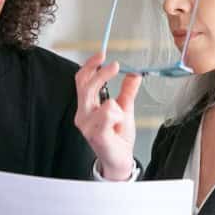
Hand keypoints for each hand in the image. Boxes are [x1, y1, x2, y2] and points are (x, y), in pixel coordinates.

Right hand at [74, 54, 141, 180]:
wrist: (119, 160)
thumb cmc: (118, 137)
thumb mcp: (125, 109)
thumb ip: (127, 92)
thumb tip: (133, 74)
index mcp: (86, 106)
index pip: (81, 81)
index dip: (90, 66)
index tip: (101, 55)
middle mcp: (82, 115)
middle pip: (86, 86)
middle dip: (102, 74)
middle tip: (115, 66)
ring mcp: (87, 125)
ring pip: (105, 102)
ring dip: (118, 107)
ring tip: (119, 119)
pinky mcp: (96, 134)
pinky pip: (109, 114)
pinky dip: (119, 117)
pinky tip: (118, 125)